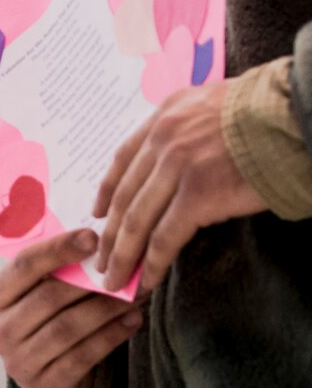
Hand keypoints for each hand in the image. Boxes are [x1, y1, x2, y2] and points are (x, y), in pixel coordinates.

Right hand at [0, 229, 141, 387]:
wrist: (45, 376)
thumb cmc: (47, 321)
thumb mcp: (41, 294)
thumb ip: (61, 273)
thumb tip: (104, 245)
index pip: (23, 266)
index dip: (58, 249)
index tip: (94, 238)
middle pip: (48, 298)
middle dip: (91, 283)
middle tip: (126, 271)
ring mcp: (18, 361)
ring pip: (67, 328)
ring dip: (107, 309)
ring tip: (136, 296)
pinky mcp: (43, 385)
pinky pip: (82, 356)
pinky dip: (112, 336)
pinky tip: (133, 321)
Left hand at [94, 80, 265, 293]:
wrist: (300, 112)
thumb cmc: (271, 113)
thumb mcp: (216, 106)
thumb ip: (190, 129)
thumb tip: (177, 163)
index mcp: (168, 114)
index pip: (124, 159)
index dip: (106, 192)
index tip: (96, 215)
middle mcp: (165, 138)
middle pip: (125, 196)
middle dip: (109, 235)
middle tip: (101, 261)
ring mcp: (178, 166)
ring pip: (136, 221)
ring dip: (122, 257)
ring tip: (114, 281)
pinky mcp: (198, 194)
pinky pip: (164, 238)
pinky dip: (153, 264)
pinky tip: (147, 281)